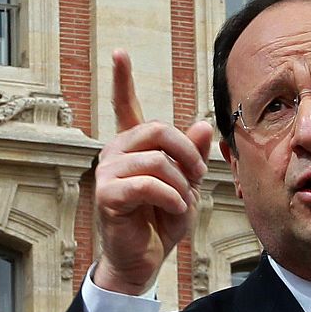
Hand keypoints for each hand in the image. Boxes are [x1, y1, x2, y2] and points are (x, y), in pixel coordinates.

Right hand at [91, 49, 213, 294]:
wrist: (142, 259)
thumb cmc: (160, 222)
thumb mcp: (186, 185)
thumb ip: (192, 155)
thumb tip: (203, 123)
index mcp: (132, 146)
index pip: (124, 106)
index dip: (121, 79)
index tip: (119, 52)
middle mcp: (115, 152)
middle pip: (158, 130)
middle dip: (188, 153)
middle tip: (199, 177)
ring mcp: (107, 172)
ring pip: (157, 160)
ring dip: (181, 183)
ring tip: (184, 201)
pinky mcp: (107, 194)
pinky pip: (148, 183)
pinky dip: (171, 197)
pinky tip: (175, 208)